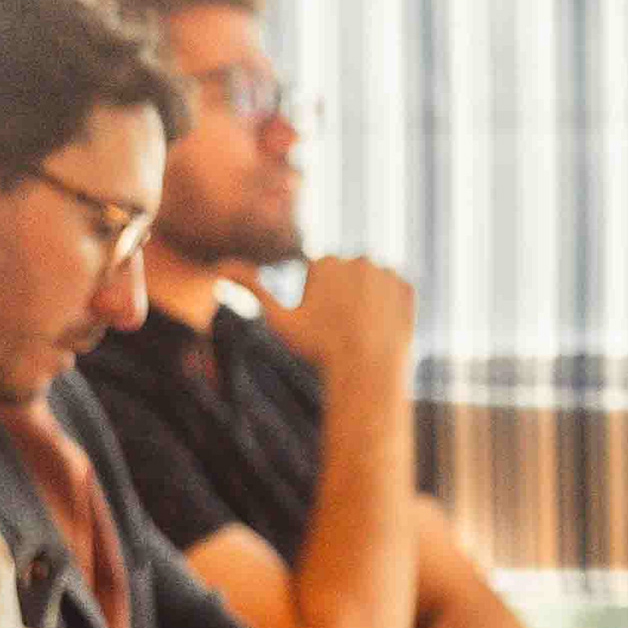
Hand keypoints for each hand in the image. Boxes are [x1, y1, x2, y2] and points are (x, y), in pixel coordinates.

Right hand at [260, 255, 415, 388]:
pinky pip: (393, 295)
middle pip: (345, 278)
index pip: (318, 277)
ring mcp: (385, 271)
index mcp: (325, 261)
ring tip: (361, 331)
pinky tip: (380, 329)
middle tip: (340, 330)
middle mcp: (357, 258)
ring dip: (365, 302)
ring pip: (369, 286)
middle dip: (341, 298)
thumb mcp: (278, 321)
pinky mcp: (407, 286)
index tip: (320, 324)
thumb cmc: (317, 349)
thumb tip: (220, 268)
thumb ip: (252, 289)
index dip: (315, 304)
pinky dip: (387, 310)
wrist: (366, 370)